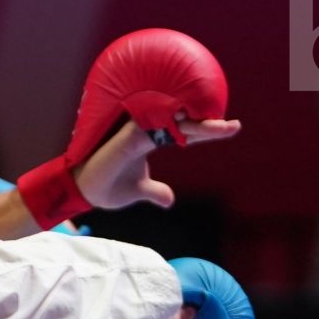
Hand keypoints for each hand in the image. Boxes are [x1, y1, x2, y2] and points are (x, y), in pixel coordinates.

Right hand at [74, 114, 241, 212]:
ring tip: (221, 127)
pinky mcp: (127, 141)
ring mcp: (136, 134)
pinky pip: (152, 127)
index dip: (206, 130)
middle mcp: (145, 133)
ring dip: (196, 124)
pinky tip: (186, 118)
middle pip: (183, 124)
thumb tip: (170, 199)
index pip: (184, 132)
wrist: (84, 193)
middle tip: (234, 126)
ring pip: (172, 123)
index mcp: (150, 141)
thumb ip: (155, 191)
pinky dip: (170, 122)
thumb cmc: (108, 188)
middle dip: (209, 125)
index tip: (232, 128)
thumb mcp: (138, 191)